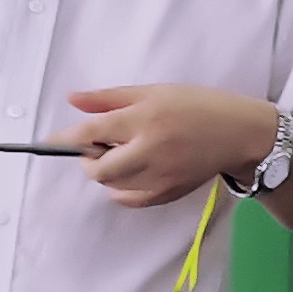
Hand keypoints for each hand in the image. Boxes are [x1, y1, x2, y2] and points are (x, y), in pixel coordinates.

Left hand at [60, 84, 275, 209]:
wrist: (244, 134)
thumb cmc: (201, 105)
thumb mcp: (156, 91)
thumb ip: (111, 98)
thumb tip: (72, 100)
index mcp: (145, 118)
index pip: (92, 132)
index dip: (66, 139)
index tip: (49, 143)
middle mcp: (151, 150)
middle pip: (98, 169)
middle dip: (87, 160)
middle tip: (94, 148)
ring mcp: (161, 176)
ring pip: (113, 185)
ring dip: (106, 173)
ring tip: (120, 156)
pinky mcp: (170, 192)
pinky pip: (132, 200)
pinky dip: (121, 191)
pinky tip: (129, 176)